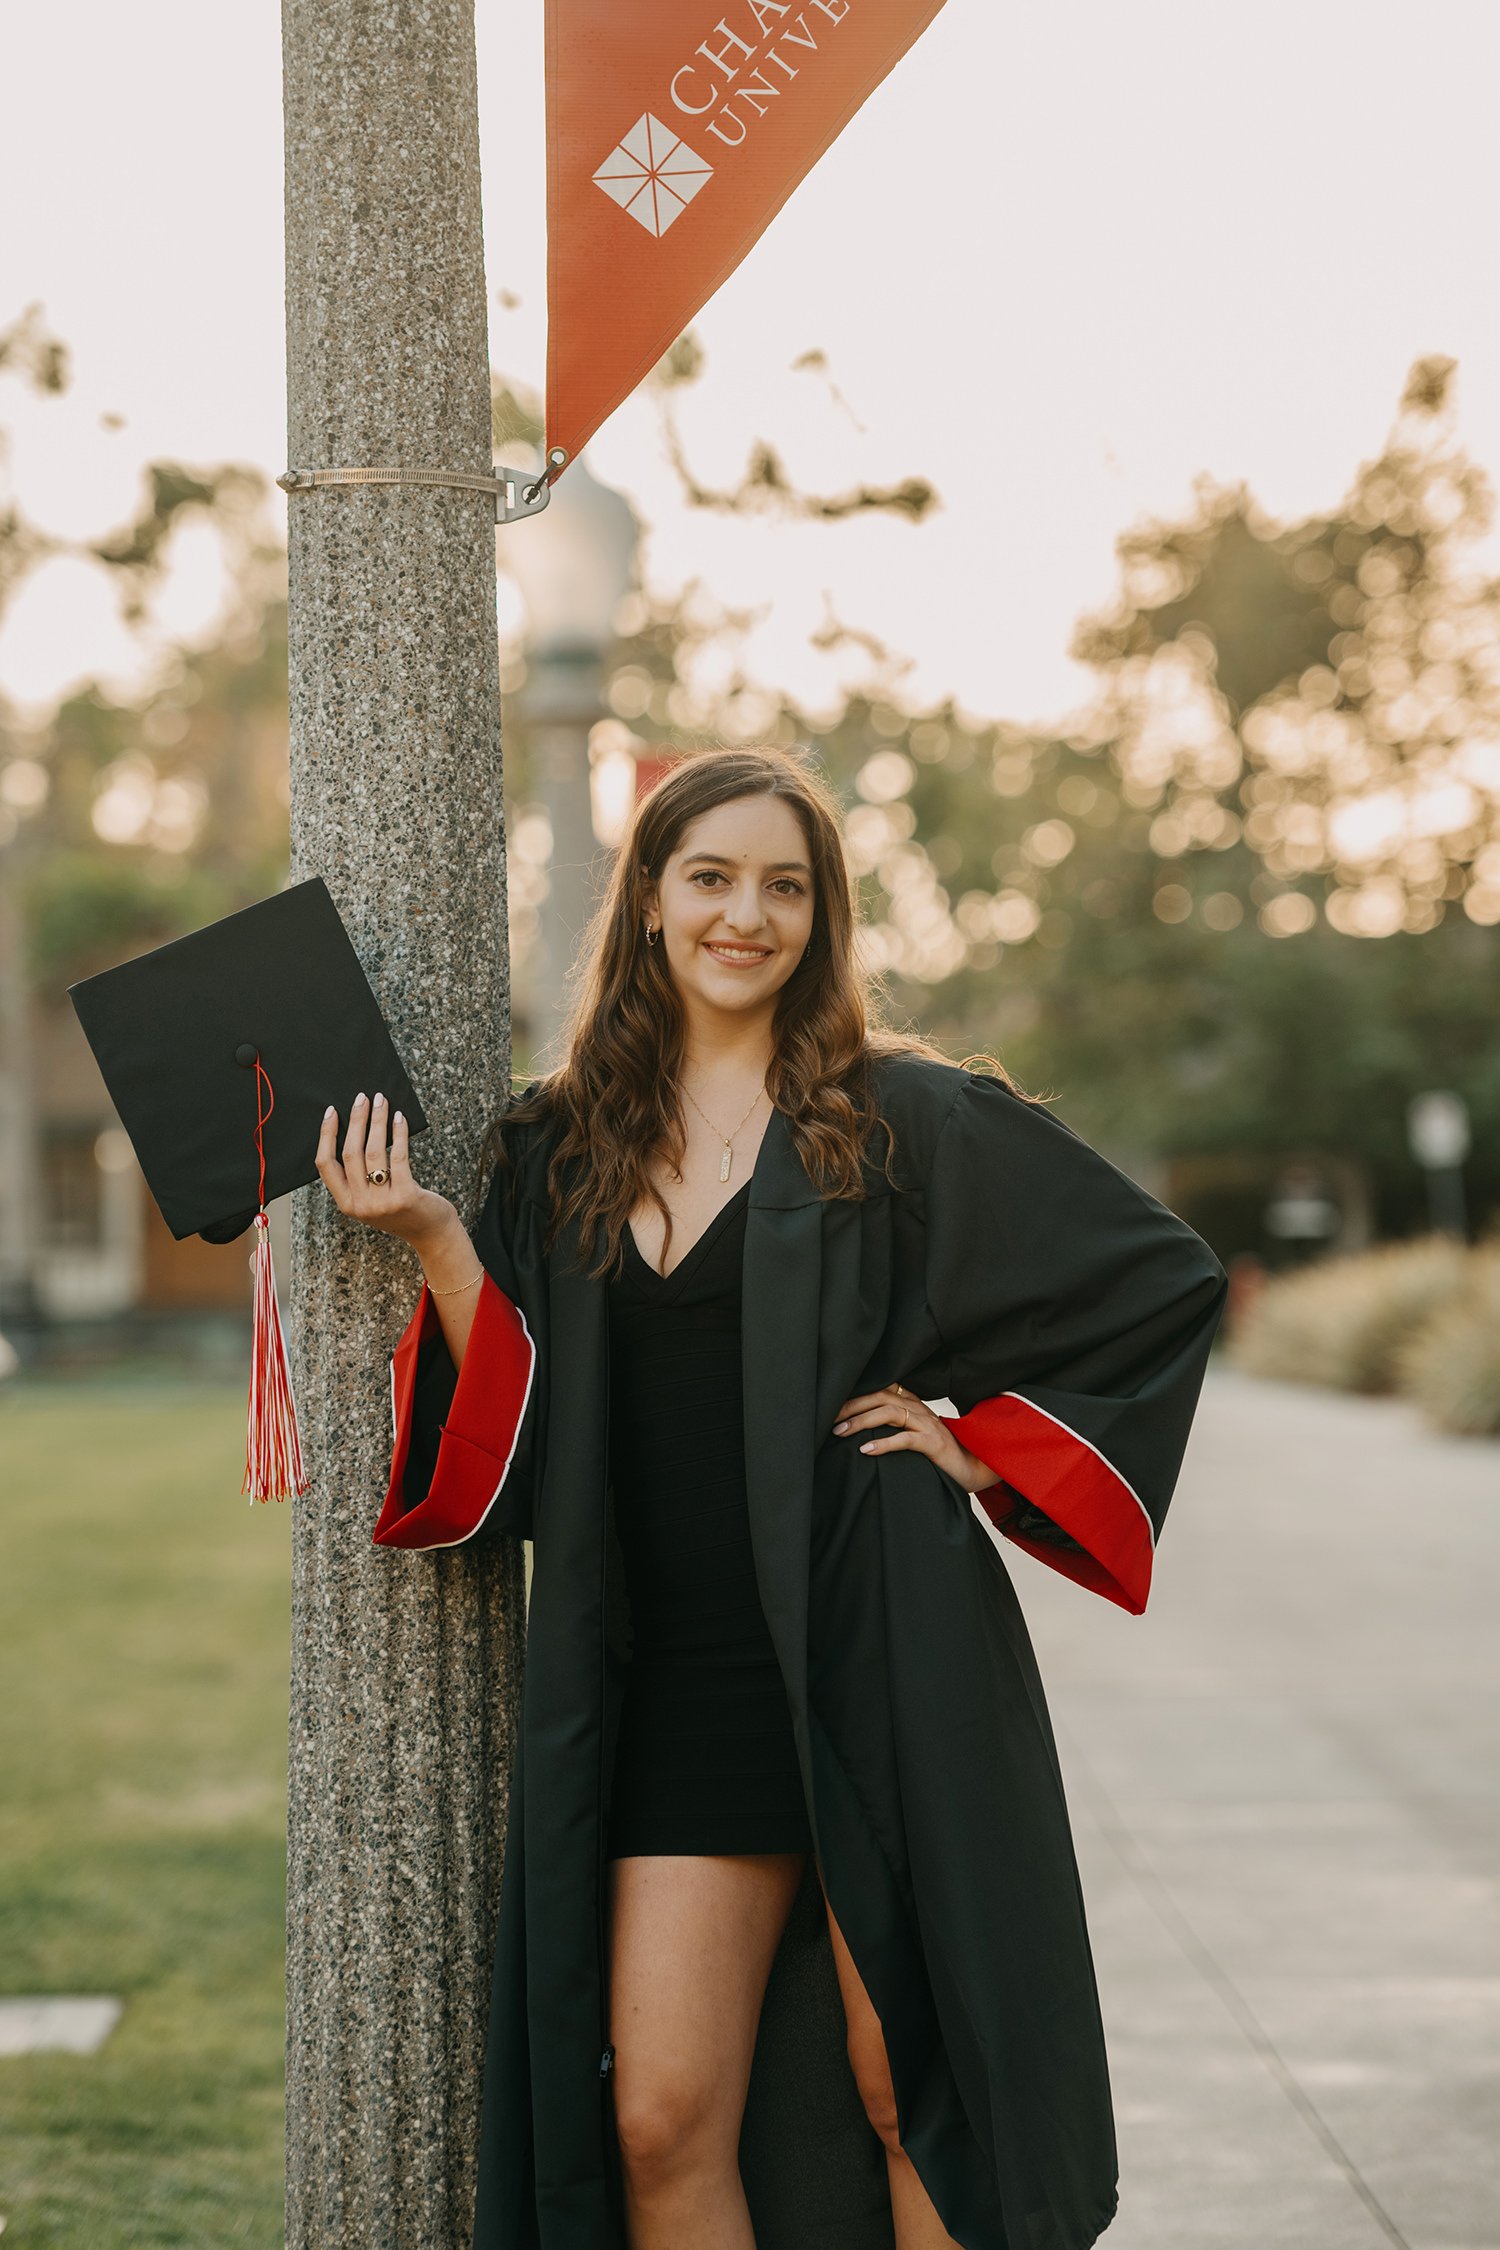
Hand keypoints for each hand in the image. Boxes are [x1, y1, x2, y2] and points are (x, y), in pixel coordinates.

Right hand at [314, 1092, 455, 1248]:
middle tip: (362, 1098)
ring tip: (382, 1102)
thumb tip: (355, 1130)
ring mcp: (382, 1202)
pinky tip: (399, 1118)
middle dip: (356, 1120)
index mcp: (346, 1204)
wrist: (431, 1234)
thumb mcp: (371, 1200)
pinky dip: (398, 1133)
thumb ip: (358, 1178)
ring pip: (373, 1151)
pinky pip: (398, 1156)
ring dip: (377, 1121)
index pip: (325, 1165)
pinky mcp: (405, 1196)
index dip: (326, 1135)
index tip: (332, 1112)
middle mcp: (360, 1205)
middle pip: (350, 1152)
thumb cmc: (402, 1210)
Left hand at [831, 1383, 1002, 1495]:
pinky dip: (884, 1443)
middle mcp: (920, 1410)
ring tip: (841, 1432)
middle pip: (881, 1397)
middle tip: (829, 1419)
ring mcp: (928, 1425)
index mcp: (914, 1406)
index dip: (856, 1395)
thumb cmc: (940, 1456)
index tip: (832, 1405)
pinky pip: (906, 1439)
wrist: (974, 1469)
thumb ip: (894, 1429)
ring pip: (890, 1412)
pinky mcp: (934, 1443)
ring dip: (862, 1421)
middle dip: (852, 1405)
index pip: (881, 1390)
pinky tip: (866, 1451)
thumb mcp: (915, 1437)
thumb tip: (860, 1433)